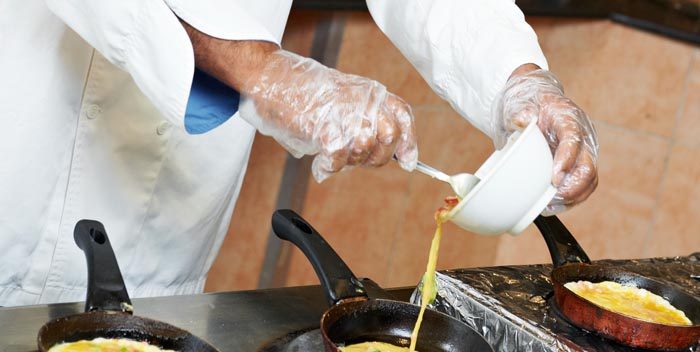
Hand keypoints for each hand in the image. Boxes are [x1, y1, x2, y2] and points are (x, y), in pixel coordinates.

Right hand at [239, 50, 417, 181]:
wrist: (273, 79)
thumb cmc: (305, 94)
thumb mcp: (343, 100)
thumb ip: (365, 120)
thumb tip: (387, 154)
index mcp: (370, 91)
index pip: (401, 115)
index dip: (409, 142)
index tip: (408, 163)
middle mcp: (362, 98)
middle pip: (389, 136)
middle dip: (377, 158)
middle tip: (357, 161)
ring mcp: (344, 109)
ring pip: (365, 148)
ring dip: (350, 161)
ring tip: (333, 157)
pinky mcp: (324, 123)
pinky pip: (338, 156)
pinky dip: (330, 167)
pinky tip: (322, 165)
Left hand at [493, 66, 598, 213]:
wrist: (536, 103)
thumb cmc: (529, 103)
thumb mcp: (520, 102)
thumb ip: (521, 111)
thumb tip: (522, 120)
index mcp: (568, 118)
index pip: (574, 140)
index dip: (566, 161)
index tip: (554, 178)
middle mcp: (582, 135)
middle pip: (588, 166)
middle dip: (572, 187)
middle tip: (553, 198)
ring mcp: (583, 151)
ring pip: (589, 179)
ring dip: (573, 196)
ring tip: (551, 206)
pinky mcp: (578, 163)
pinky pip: (582, 184)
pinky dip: (571, 198)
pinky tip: (554, 206)